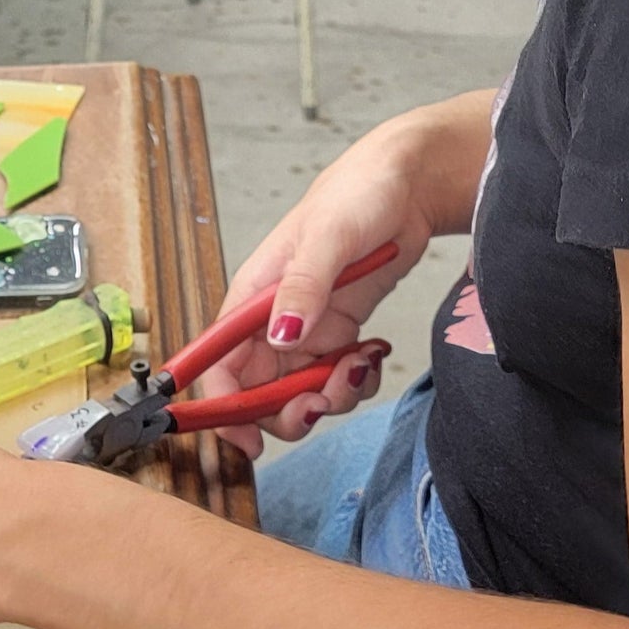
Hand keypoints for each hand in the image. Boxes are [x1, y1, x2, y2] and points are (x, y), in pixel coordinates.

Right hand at [199, 109, 477, 457]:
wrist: (407, 185)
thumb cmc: (357, 194)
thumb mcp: (328, 236)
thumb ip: (302, 287)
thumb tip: (279, 337)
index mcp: (253, 294)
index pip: (220, 361)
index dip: (224, 407)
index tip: (248, 442)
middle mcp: (272, 317)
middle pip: (258, 390)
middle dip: (288, 410)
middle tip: (325, 402)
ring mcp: (307, 327)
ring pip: (300, 390)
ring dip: (331, 395)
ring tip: (360, 365)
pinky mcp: (338, 331)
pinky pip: (337, 376)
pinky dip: (356, 379)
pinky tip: (373, 353)